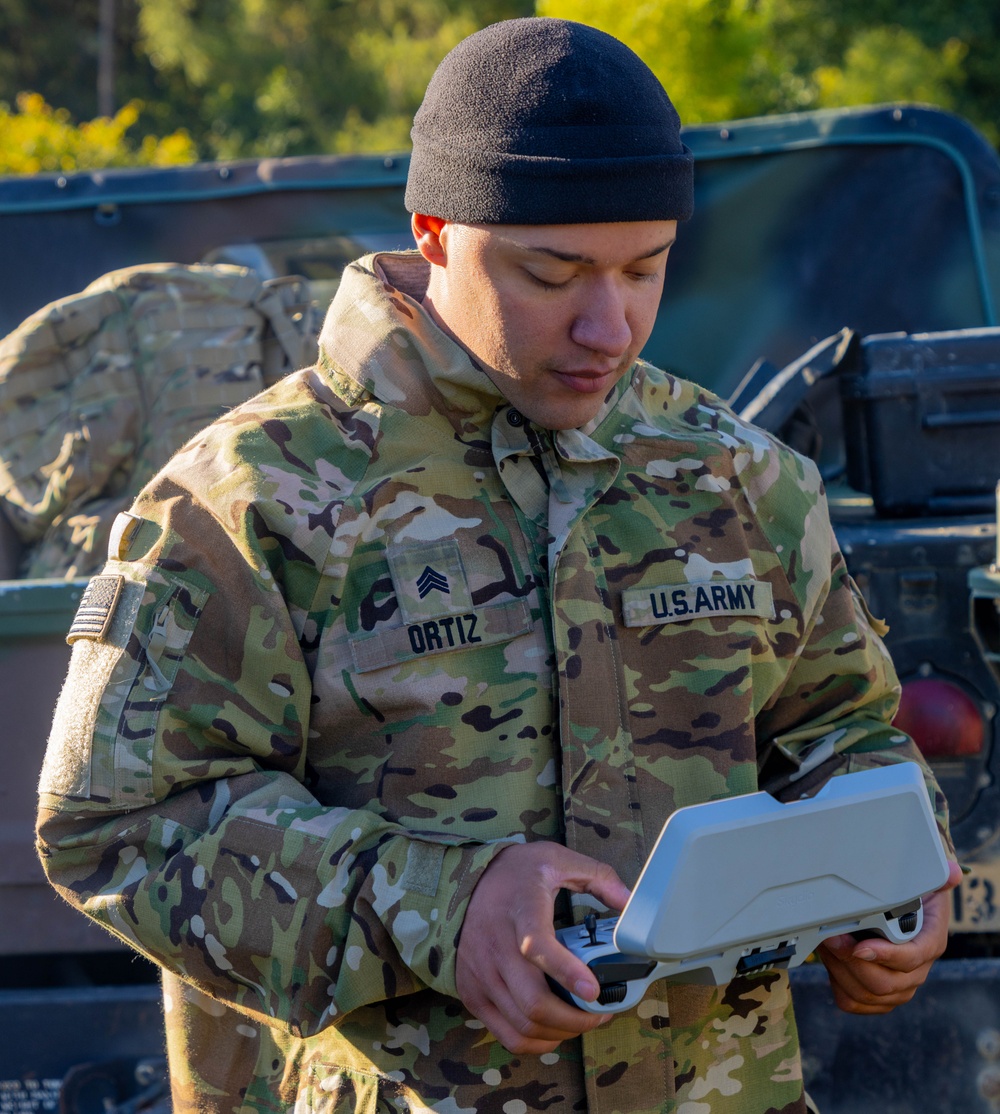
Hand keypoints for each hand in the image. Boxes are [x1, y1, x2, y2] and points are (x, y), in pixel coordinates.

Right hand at [456, 841, 630, 1053]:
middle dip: (576, 1018)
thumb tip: (631, 904)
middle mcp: (495, 945)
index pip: (536, 945)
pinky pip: (507, 1034)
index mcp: (521, 908)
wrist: (467, 879)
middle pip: (533, 1001)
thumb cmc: (517, 872)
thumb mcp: (558, 859)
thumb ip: (599, 878)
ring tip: (582, 1020)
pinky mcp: (472, 991)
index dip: (565, 971)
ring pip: (523, 1024)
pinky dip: (536, 1041)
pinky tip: (555, 1029)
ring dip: (561, 1032)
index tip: (593, 989)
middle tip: (601, 1013)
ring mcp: (481, 973)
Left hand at [817, 859, 961, 1013]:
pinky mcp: (876, 996)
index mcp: (929, 945)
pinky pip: (853, 1002)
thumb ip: (936, 878)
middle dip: (851, 961)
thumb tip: (951, 873)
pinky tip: (830, 960)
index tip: (860, 945)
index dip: (885, 955)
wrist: (904, 916)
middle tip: (830, 936)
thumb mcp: (923, 886)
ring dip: (840, 970)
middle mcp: (915, 972)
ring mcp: (896, 987)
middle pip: (884, 983)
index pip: (911, 959)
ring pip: (865, 994)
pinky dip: (837, 983)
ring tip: (825, 943)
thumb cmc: (912, 900)